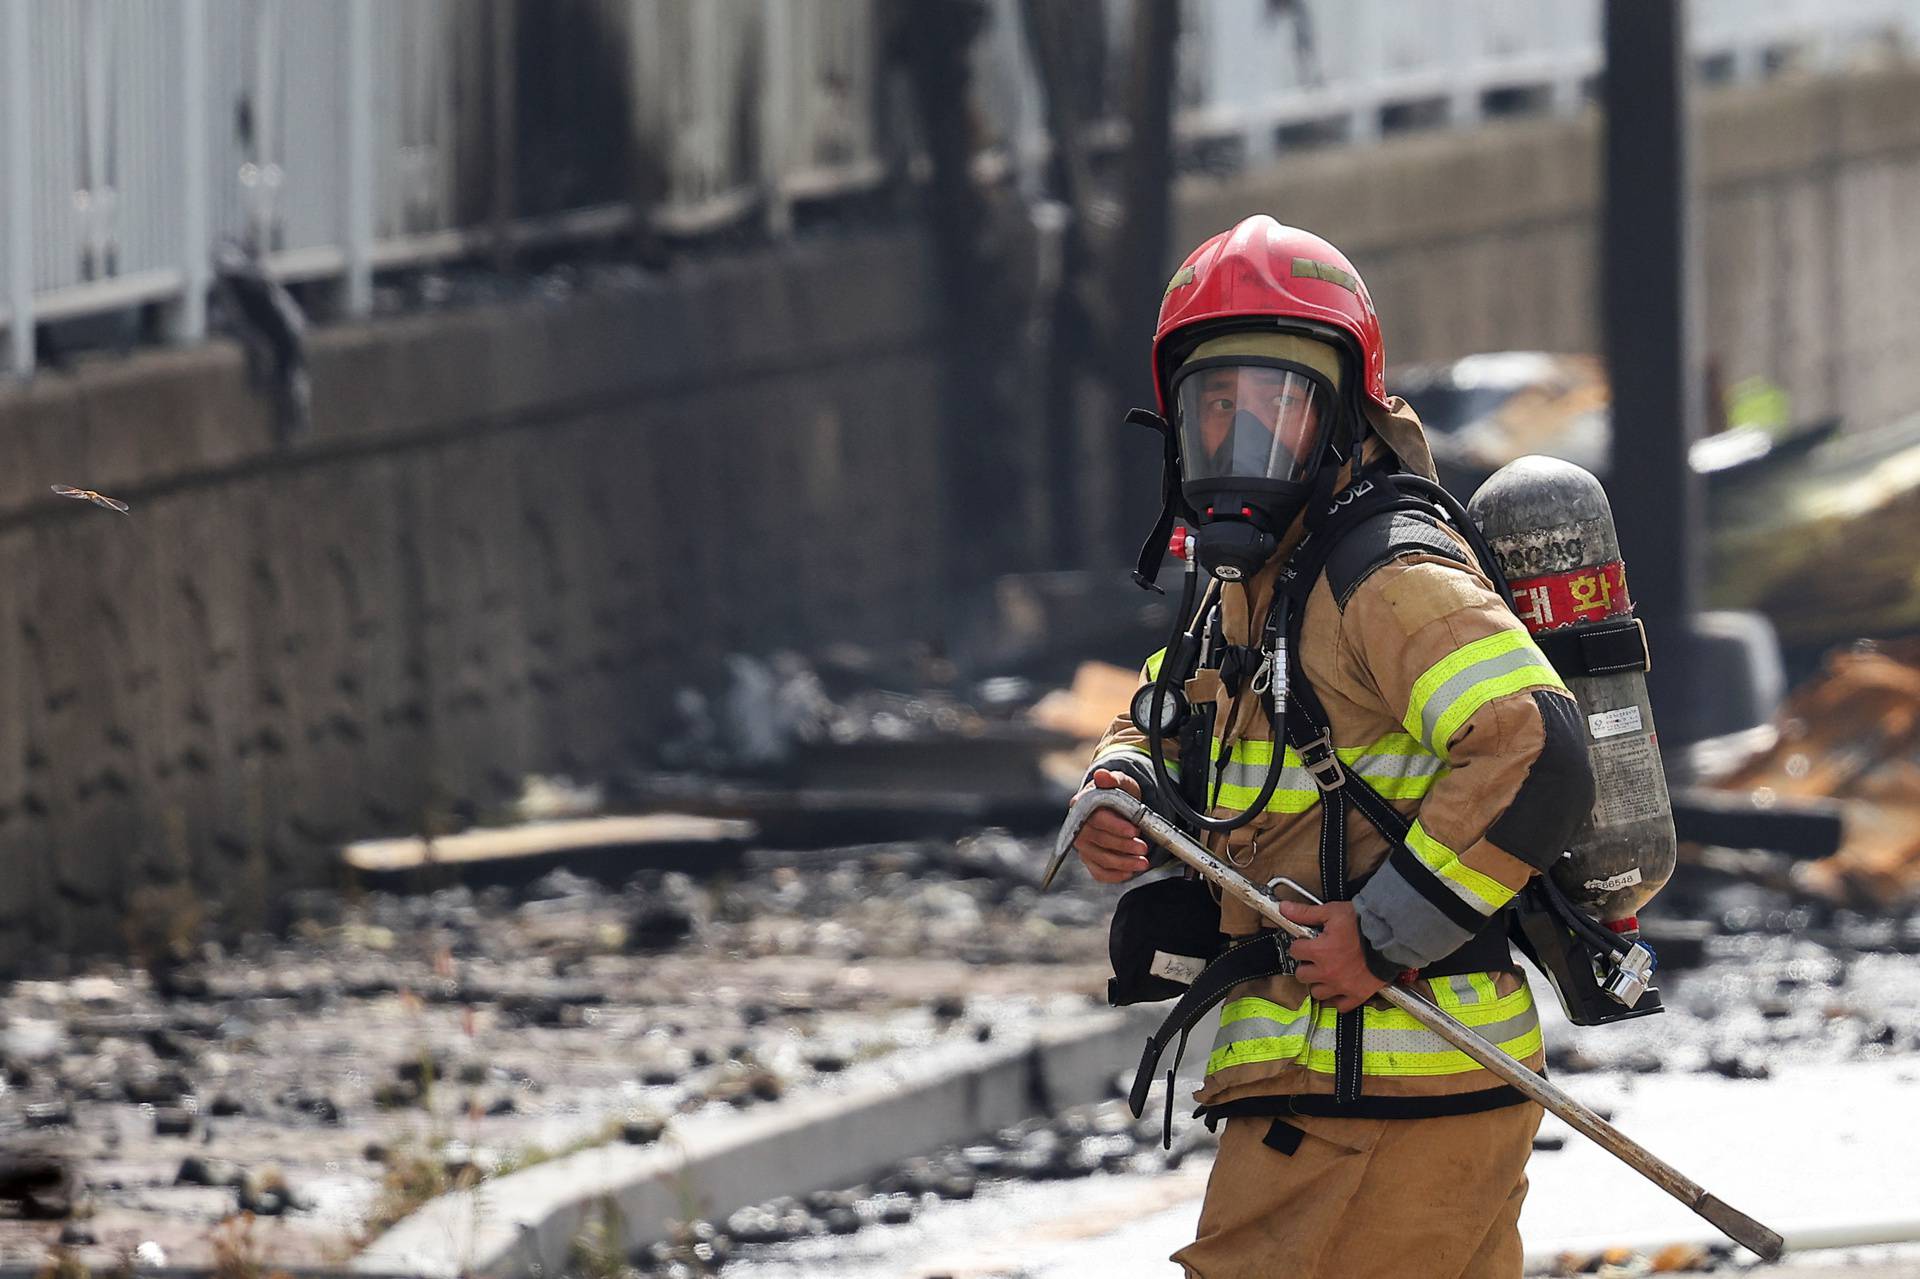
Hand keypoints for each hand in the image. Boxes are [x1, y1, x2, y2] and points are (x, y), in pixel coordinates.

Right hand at [1069, 769, 1149, 883]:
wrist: (1118, 809)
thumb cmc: (1118, 795)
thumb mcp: (1121, 783)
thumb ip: (1113, 779)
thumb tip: (1101, 775)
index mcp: (1082, 806)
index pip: (1096, 819)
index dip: (1115, 826)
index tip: (1134, 830)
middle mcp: (1079, 828)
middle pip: (1099, 841)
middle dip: (1124, 846)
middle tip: (1143, 847)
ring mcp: (1083, 846)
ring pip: (1101, 859)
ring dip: (1124, 863)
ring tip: (1143, 862)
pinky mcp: (1090, 860)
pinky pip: (1099, 873)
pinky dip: (1115, 875)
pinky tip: (1130, 873)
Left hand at [1279, 900, 1387, 1013]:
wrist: (1391, 937)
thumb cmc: (1363, 923)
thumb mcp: (1332, 912)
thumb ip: (1306, 913)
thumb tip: (1284, 908)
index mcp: (1318, 951)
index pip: (1295, 951)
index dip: (1301, 945)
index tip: (1308, 942)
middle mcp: (1327, 971)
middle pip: (1302, 975)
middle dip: (1307, 965)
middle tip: (1316, 958)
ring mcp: (1341, 986)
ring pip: (1317, 992)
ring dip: (1319, 983)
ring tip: (1327, 973)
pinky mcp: (1357, 995)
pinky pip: (1340, 1006)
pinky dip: (1338, 999)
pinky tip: (1339, 989)